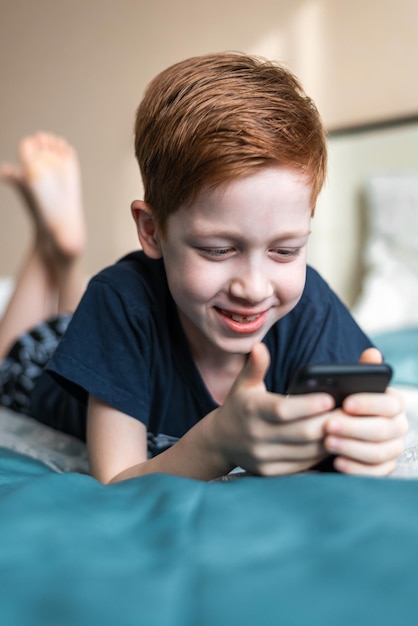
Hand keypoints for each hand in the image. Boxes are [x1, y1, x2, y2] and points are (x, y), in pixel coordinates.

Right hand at [208, 343, 335, 475]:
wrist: (220, 441)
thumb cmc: (240, 406)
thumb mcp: (244, 384)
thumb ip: (255, 366)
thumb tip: (259, 346)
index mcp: (252, 410)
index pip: (283, 410)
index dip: (308, 406)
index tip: (330, 398)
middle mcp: (256, 435)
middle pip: (301, 433)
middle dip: (328, 422)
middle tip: (350, 412)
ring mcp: (263, 456)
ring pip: (306, 451)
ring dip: (329, 439)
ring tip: (347, 427)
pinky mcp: (270, 472)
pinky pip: (302, 465)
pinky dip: (320, 454)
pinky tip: (332, 442)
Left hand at [323, 348, 407, 475]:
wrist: (341, 429)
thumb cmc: (346, 404)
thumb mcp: (351, 388)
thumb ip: (362, 372)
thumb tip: (372, 353)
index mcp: (394, 403)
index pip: (390, 404)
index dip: (368, 403)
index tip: (345, 403)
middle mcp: (399, 427)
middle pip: (383, 430)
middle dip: (353, 428)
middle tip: (327, 426)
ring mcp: (393, 449)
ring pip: (378, 452)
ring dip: (351, 448)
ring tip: (327, 442)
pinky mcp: (384, 468)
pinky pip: (375, 473)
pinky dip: (356, 468)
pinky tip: (337, 462)